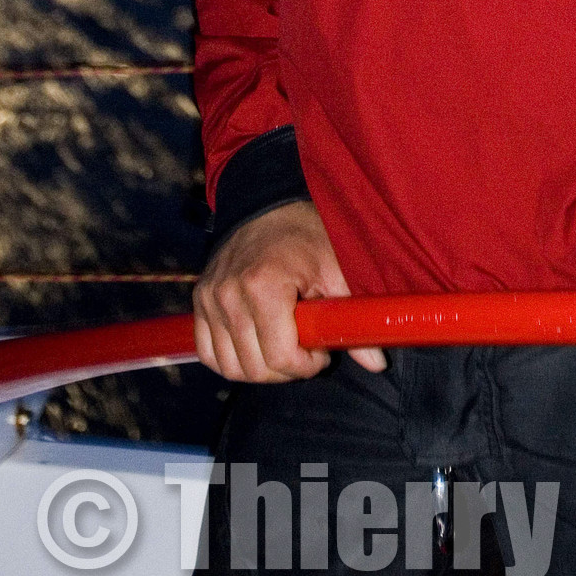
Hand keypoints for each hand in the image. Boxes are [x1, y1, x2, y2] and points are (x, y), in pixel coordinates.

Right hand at [192, 199, 387, 381]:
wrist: (268, 206)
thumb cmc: (305, 236)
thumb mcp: (335, 269)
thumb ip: (351, 318)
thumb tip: (376, 363)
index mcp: (264, 286)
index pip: (280, 358)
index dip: (307, 366)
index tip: (321, 352)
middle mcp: (229, 295)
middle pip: (254, 368)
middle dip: (286, 370)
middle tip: (305, 350)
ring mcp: (209, 299)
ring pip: (230, 367)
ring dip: (259, 368)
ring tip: (282, 346)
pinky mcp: (199, 301)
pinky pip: (207, 353)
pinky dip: (230, 360)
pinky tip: (255, 347)